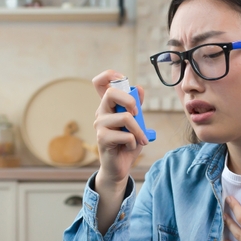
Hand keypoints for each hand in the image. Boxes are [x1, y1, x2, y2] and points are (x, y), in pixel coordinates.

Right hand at [91, 70, 148, 191]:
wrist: (120, 166)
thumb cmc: (127, 143)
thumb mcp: (136, 122)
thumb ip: (137, 106)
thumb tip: (139, 87)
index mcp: (108, 105)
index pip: (99, 82)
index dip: (109, 75)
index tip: (123, 79)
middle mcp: (101, 112)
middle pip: (111, 93)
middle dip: (130, 101)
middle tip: (137, 113)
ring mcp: (99, 125)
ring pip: (125, 117)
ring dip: (138, 130)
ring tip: (141, 139)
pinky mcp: (102, 138)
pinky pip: (125, 135)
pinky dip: (134, 141)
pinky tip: (130, 147)